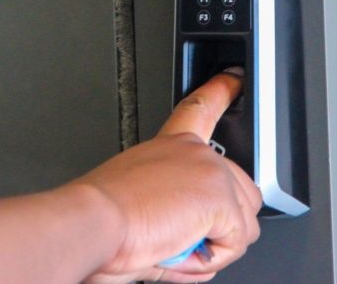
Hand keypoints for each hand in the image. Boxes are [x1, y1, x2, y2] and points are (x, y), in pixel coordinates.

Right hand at [77, 69, 261, 282]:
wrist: (91, 223)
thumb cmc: (100, 219)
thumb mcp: (139, 206)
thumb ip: (174, 215)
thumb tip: (194, 250)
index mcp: (170, 146)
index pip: (200, 109)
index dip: (221, 91)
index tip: (234, 78)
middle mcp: (194, 151)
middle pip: (242, 188)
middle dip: (224, 223)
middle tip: (182, 239)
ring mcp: (211, 171)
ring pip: (245, 221)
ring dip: (218, 244)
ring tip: (177, 245)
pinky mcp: (221, 197)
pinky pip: (236, 243)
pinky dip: (213, 259)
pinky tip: (182, 249)